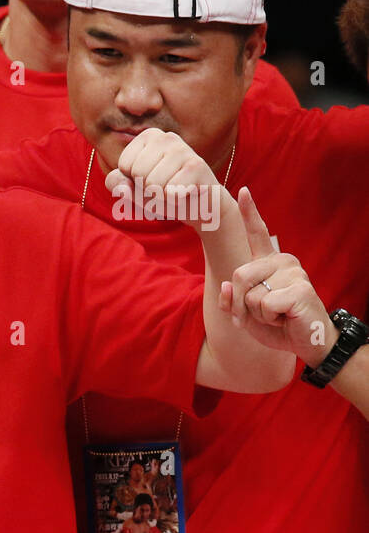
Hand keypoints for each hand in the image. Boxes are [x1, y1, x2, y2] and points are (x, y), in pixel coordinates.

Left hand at [106, 127, 225, 229]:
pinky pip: (169, 192)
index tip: (149, 180)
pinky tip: (185, 193)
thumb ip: (118, 185)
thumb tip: (123, 184)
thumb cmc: (162, 194)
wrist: (199, 207)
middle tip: (163, 188)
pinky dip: (173, 200)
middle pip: (137, 172)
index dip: (133, 181)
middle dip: (147, 189)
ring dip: (160, 196)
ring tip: (173, 190)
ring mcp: (183, 149)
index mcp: (149, 137)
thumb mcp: (132, 190)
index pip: (124, 165)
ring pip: (152, 183)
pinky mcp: (197, 166)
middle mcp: (167, 137)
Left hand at [218, 188, 333, 366]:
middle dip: (239, 302)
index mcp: (270, 263)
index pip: (258, 234)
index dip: (250, 213)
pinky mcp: (300, 288)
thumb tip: (225, 286)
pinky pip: (264, 304)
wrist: (307, 342)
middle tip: (260, 314)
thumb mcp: (245, 314)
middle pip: (238, 274)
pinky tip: (285, 318)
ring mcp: (294, 272)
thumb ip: (230, 300)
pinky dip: (268, 318)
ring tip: (276, 315)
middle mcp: (283, 261)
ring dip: (255, 313)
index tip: (243, 190)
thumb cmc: (277, 325)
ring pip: (250, 292)